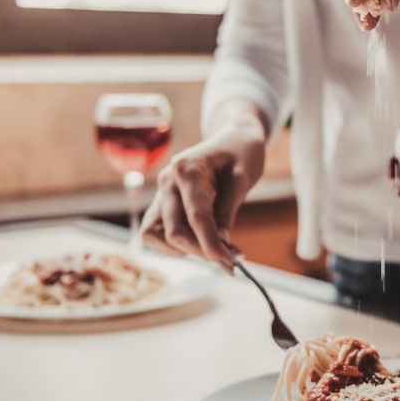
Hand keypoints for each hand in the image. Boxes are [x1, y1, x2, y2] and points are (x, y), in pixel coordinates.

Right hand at [140, 115, 265, 269]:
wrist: (233, 137)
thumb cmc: (241, 152)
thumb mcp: (242, 178)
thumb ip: (228, 210)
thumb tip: (221, 244)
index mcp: (187, 169)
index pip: (196, 216)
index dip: (212, 244)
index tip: (231, 262)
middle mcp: (167, 181)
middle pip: (174, 231)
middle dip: (201, 251)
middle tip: (231, 260)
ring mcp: (162, 192)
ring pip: (157, 235)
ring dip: (185, 250)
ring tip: (216, 249)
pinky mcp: (163, 202)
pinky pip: (157, 232)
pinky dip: (176, 244)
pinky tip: (201, 242)